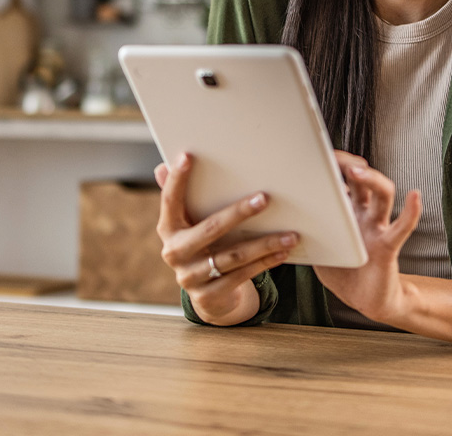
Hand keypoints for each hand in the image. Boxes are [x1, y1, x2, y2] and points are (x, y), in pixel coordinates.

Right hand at [154, 154, 298, 325]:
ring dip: (264, 244)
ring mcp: (190, 277)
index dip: (177, 179)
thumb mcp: (191, 223)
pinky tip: (282, 252)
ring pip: (233, 256)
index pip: (170, 200)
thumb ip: (181, 197)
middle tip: (265, 198)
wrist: (208, 295)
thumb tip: (162, 166)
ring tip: (290, 234)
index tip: (187, 156)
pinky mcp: (208, 296)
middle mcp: (175, 252)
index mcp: (168, 228)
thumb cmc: (204, 245)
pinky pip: (242, 276)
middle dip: (240, 212)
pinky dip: (265, 263)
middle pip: (210, 228)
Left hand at [314, 151, 421, 325]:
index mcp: (347, 213)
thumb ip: (306, 235)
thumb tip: (279, 222)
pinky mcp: (388, 247)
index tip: (318, 155)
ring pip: (382, 195)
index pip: (343, 181)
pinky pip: (401, 227)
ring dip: (372, 180)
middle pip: (362, 180)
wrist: (366, 302)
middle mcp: (364, 215)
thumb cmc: (343, 274)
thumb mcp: (318, 251)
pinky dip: (411, 212)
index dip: (334, 166)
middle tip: (335, 157)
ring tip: (359, 172)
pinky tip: (414, 197)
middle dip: (350, 165)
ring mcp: (377, 228)